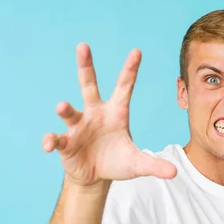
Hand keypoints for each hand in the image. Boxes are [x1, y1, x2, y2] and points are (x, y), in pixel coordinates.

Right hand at [42, 43, 176, 186]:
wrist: (95, 177)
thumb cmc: (116, 162)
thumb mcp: (137, 164)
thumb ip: (154, 165)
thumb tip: (174, 173)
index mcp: (115, 113)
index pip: (124, 87)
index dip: (130, 70)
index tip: (137, 52)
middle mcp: (95, 113)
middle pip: (89, 85)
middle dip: (86, 66)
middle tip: (83, 46)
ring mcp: (78, 126)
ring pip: (70, 111)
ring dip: (65, 109)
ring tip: (62, 106)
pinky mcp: (65, 142)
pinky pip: (56, 138)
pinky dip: (51, 141)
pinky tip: (48, 145)